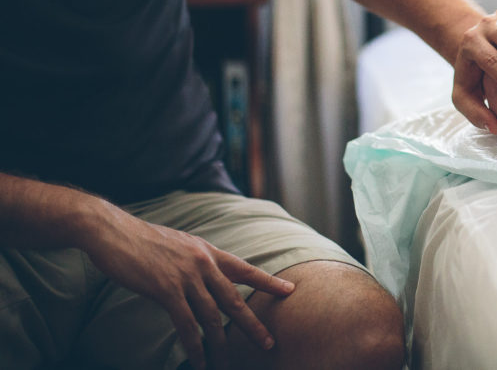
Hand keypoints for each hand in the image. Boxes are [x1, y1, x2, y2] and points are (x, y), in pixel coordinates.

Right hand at [83, 206, 293, 369]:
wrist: (113, 231)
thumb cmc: (141, 240)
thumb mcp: (179, 245)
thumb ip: (195, 261)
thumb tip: (204, 278)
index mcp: (208, 251)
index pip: (245, 269)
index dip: (268, 282)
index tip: (290, 291)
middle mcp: (203, 263)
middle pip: (234, 299)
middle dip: (252, 324)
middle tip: (268, 343)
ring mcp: (186, 276)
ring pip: (212, 317)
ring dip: (221, 345)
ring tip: (227, 365)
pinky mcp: (166, 290)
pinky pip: (186, 324)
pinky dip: (194, 346)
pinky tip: (200, 361)